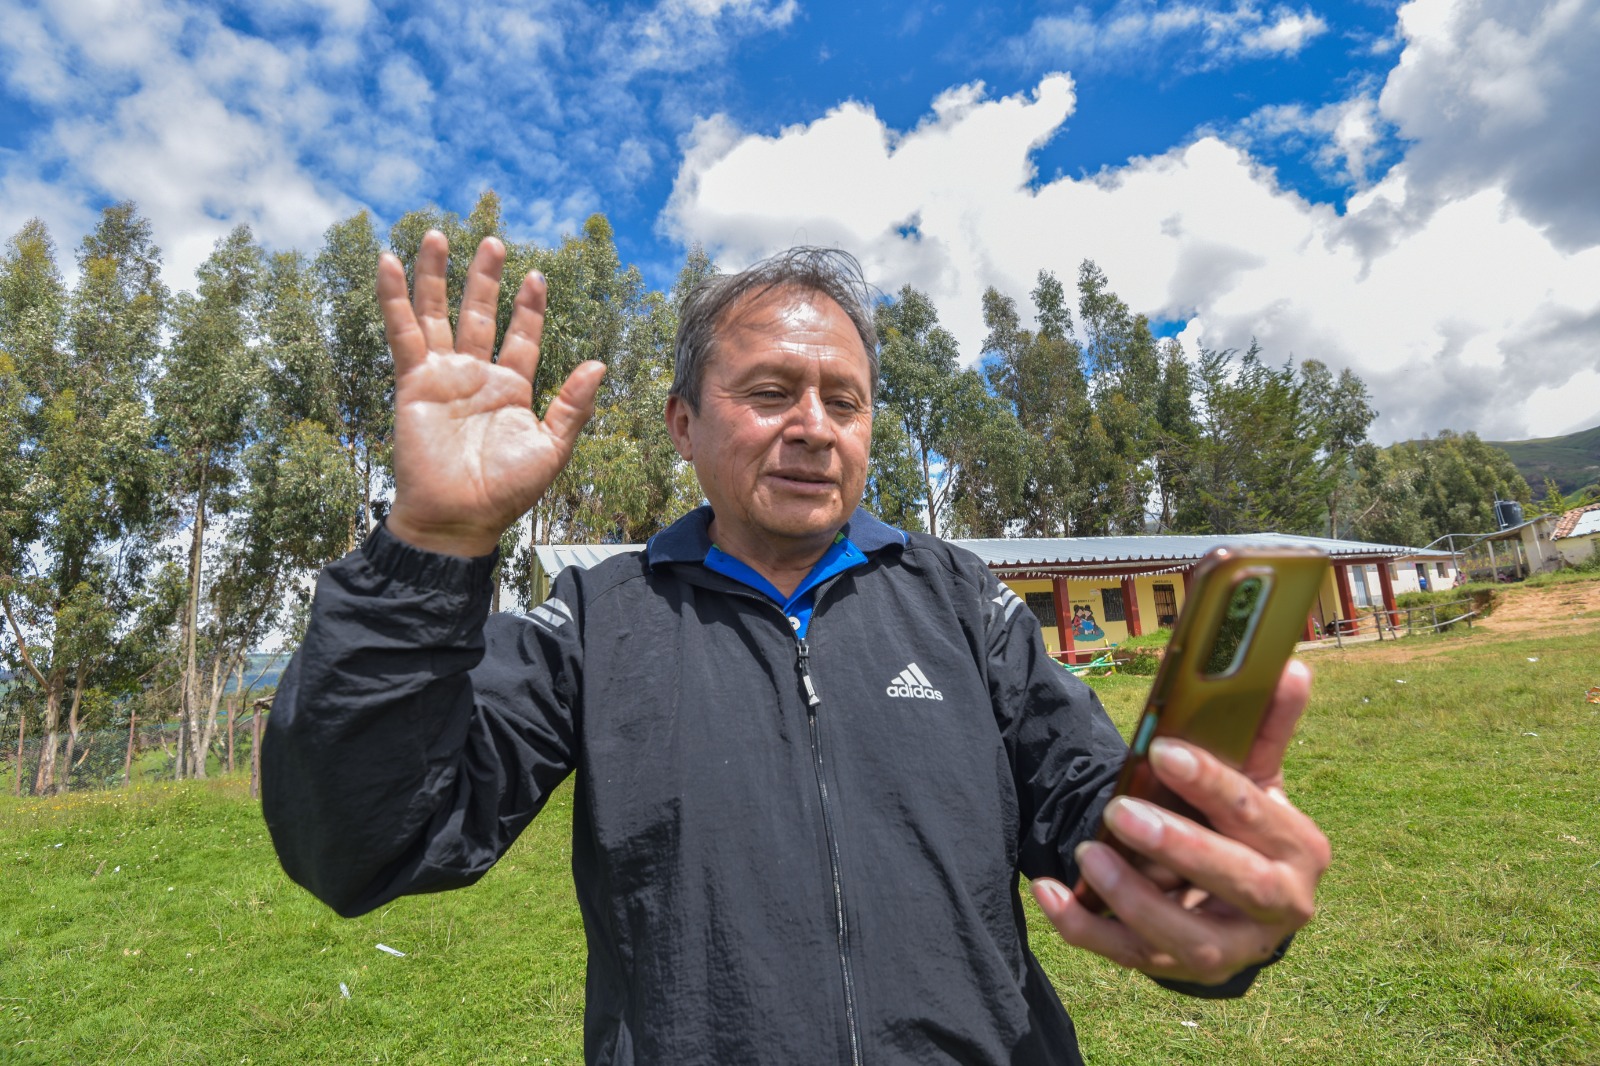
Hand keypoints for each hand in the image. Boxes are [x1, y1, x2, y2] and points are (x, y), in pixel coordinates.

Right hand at [380, 231, 605, 556]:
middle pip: (481, 314)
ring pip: (439, 314)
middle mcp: (477, 376)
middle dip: (486, 278)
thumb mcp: (551, 448)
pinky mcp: (414, 383)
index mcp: (513, 389)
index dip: (530, 307)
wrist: (457, 518)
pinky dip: (396, 299)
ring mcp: (444, 377)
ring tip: (437, 235)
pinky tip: (391, 263)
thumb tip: (599, 365)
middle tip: (493, 241)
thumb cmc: (506, 492)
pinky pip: (404, 334)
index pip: (523, 337)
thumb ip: (573, 406)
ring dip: (437, 276)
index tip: (536, 276)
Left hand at [1029, 660, 1330, 985]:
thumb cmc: (1245, 829)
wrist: (1246, 908)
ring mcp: (1229, 949)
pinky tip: (1049, 893)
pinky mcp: (1178, 971)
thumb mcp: (1258, 780)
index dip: (1211, 783)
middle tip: (1120, 810)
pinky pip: (1129, 956)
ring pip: (1187, 939)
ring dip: (1132, 897)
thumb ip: (1264, 727)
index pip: (1257, 814)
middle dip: (1179, 847)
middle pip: (1238, 883)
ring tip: (1087, 851)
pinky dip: (1085, 929)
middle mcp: (1278, 908)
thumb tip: (1287, 666)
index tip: (1162, 750)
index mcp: (1299, 849)